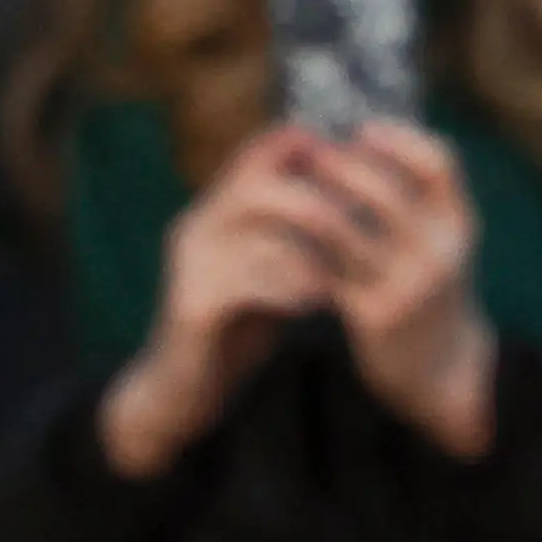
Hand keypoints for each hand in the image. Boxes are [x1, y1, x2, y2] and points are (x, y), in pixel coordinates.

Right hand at [102, 128, 338, 476]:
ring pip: (253, 230)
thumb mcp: (270, 273)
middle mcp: (196, 228)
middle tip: (358, 221)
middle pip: (254, 184)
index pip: (255, 155)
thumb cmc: (236, 328)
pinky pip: (245, 282)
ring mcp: (190, 265)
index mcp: (217, 214)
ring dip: (308, 246)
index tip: (358, 173)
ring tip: (349, 266)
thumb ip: (295, 239)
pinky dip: (287, 287)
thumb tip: (348, 204)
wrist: (183, 388)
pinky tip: (318, 303)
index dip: (307, 152)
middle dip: (313, 197)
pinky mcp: (192, 306)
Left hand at [290, 121, 495, 453]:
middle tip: (309, 156)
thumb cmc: (434, 289)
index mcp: (460, 226)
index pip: (439, 163)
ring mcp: (405, 285)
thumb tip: (370, 135)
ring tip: (291, 192)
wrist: (446, 368)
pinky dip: (298, 246)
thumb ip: (420, 199)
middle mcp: (438, 253)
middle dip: (337, 165)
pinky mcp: (372, 315)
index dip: (398, 139)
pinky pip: (321, 267)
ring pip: (339, 225)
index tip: (361, 133)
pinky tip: (285, 234)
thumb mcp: (444, 241)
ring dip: (307, 202)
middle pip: (379, 189)